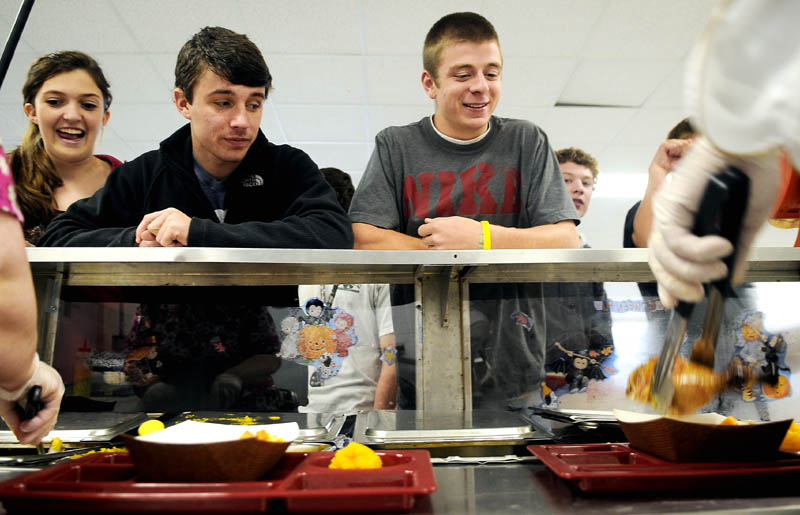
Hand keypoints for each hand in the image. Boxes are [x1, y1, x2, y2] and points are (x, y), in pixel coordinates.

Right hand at [0, 360, 64, 444]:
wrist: (12, 369)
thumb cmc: (8, 380)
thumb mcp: (10, 406)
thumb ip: (16, 421)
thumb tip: (21, 435)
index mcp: (39, 390)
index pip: (44, 414)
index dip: (37, 429)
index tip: (30, 439)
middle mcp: (49, 389)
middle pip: (49, 417)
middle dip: (37, 432)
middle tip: (27, 441)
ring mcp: (54, 389)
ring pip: (50, 416)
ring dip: (36, 429)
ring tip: (25, 436)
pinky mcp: (56, 390)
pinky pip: (50, 411)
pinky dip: (39, 421)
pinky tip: (28, 427)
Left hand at [135, 208, 190, 246]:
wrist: (202, 236)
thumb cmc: (188, 235)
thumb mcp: (169, 233)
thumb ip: (155, 233)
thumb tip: (142, 235)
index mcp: (168, 212)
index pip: (148, 218)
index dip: (141, 228)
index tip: (139, 238)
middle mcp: (169, 213)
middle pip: (151, 228)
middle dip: (158, 237)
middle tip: (172, 238)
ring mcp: (171, 219)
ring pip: (156, 235)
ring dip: (166, 242)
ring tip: (177, 239)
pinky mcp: (173, 226)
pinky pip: (163, 240)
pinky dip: (170, 244)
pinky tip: (179, 241)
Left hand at [417, 216, 481, 248]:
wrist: (479, 238)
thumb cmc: (468, 228)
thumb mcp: (452, 219)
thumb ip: (437, 221)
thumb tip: (427, 221)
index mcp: (437, 226)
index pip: (421, 230)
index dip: (425, 230)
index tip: (428, 231)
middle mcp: (437, 237)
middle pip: (424, 239)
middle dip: (429, 237)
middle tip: (437, 236)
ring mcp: (440, 247)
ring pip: (429, 247)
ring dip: (433, 244)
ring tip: (444, 241)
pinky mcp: (445, 254)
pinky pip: (436, 253)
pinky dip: (438, 250)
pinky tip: (446, 246)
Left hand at [648, 136, 779, 306]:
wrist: (751, 143)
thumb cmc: (751, 172)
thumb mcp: (746, 222)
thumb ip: (736, 250)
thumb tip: (732, 276)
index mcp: (687, 223)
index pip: (666, 261)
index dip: (669, 285)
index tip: (679, 303)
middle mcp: (672, 218)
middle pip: (658, 264)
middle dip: (677, 286)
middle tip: (699, 292)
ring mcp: (669, 211)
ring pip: (666, 257)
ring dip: (693, 270)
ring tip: (718, 265)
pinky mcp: (672, 204)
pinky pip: (678, 241)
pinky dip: (699, 251)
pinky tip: (720, 246)